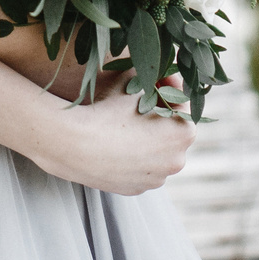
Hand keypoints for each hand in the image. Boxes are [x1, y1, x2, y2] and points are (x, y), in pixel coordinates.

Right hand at [30, 88, 194, 194]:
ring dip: (148, 137)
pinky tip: (117, 143)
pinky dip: (133, 157)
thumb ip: (151, 73)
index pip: (181, 102)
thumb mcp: (132, 80)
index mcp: (184, 132)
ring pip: (156, 153)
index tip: (156, 75)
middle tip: (141, 97)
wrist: (74, 143)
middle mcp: (176, 160)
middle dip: (160, 113)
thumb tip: (157, 69)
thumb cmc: (107, 109)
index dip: (168, 84)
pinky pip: (140, 169)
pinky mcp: (135, 189)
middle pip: (171, 130)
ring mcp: (156, 179)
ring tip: (127, 122)